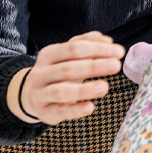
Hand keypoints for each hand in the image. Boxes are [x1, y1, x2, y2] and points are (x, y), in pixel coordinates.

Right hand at [9, 31, 124, 124]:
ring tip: (105, 87)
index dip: (97, 49)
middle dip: (94, 66)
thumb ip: (87, 44)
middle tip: (116, 65)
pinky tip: (90, 107)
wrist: (32, 94)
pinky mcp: (45, 112)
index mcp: (49, 54)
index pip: (74, 48)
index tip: (119, 52)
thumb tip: (107, 40)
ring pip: (61, 91)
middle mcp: (42, 73)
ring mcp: (41, 93)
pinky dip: (75, 110)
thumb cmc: (58, 72)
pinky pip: (60, 111)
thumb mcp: (68, 55)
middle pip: (68, 69)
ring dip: (84, 89)